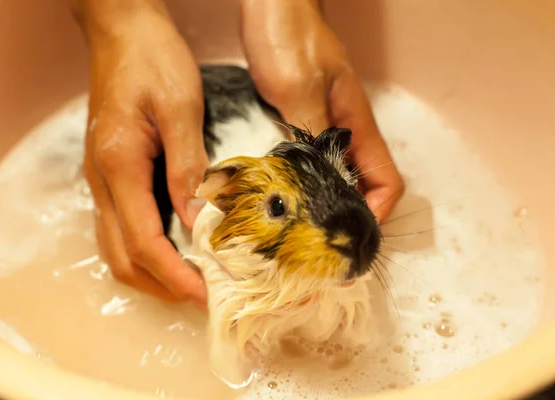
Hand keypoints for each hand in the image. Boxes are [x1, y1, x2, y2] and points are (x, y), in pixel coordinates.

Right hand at [72, 0, 207, 305]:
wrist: (121, 31)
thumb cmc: (151, 59)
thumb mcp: (178, 108)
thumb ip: (187, 166)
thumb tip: (198, 219)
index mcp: (118, 166)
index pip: (144, 241)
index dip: (176, 274)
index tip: (206, 294)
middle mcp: (102, 180)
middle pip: (122, 256)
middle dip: (161, 284)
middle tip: (202, 295)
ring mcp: (102, 178)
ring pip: (117, 246)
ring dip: (152, 271)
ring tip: (191, 279)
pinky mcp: (110, 172)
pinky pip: (122, 225)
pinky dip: (147, 247)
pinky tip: (177, 245)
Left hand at [240, 0, 403, 221]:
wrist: (272, 3)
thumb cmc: (289, 35)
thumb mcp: (298, 88)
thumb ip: (312, 133)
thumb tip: (320, 181)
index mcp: (357, 124)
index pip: (386, 181)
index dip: (376, 213)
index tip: (351, 235)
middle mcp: (345, 130)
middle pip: (363, 186)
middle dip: (349, 217)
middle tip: (320, 245)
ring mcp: (325, 125)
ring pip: (336, 177)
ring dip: (325, 203)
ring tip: (300, 228)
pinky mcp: (302, 119)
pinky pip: (310, 161)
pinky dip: (302, 183)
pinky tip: (280, 193)